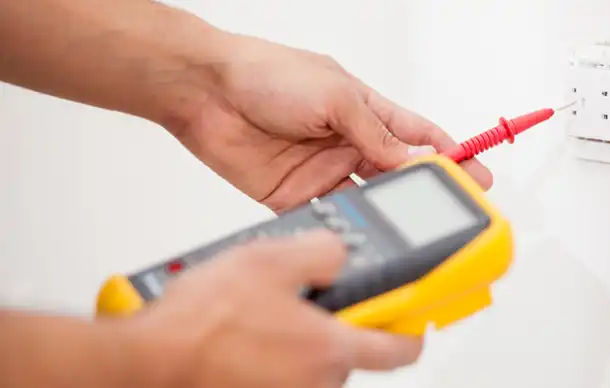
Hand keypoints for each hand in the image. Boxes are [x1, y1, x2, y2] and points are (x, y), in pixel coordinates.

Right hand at [122, 230, 421, 387]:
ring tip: (266, 309)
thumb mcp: (271, 258)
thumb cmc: (203, 322)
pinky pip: (284, 370)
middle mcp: (316, 380)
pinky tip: (249, 329)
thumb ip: (323, 251)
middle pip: (352, 350)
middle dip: (340, 320)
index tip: (418, 312)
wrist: (149, 361)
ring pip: (315, 359)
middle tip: (312, 294)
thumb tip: (340, 253)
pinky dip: (277, 351)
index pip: (401, 346)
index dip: (414, 325)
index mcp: (331, 347)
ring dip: (302, 335)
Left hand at [172, 35, 492, 211]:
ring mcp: (324, 171)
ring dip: (386, 213)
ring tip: (405, 226)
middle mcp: (349, 143)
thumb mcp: (335, 97)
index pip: (419, 138)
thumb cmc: (267, 74)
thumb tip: (414, 163)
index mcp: (365, 111)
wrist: (206, 93)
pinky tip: (359, 234)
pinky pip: (328, 217)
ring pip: (367, 200)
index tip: (476, 175)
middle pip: (398, 175)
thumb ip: (375, 136)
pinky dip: (344, 227)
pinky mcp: (296, 196)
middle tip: (447, 212)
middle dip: (424, 193)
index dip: (451, 155)